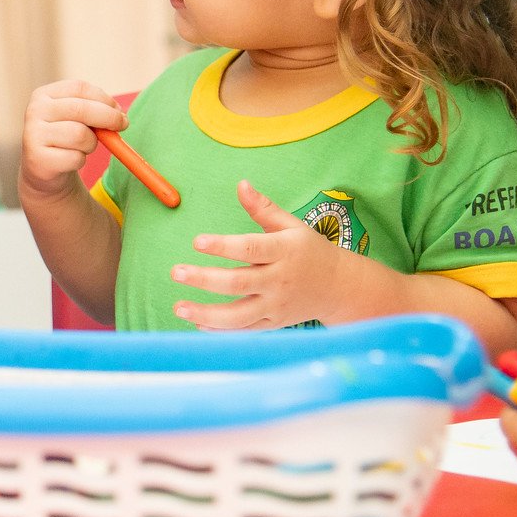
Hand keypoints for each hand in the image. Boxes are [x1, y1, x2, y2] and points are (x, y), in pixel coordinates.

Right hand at [19, 80, 124, 203]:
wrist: (42, 169)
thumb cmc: (64, 137)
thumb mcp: (76, 118)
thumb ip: (95, 110)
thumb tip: (120, 116)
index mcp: (43, 95)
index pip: (79, 88)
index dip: (104, 98)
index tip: (119, 110)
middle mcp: (34, 111)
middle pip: (81, 109)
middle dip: (109, 117)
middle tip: (123, 125)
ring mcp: (33, 135)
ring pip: (80, 135)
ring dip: (91, 143)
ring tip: (84, 147)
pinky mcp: (38, 159)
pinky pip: (75, 158)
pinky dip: (81, 161)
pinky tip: (70, 160)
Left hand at [170, 180, 355, 329]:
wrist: (340, 287)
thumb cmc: (308, 250)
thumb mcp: (291, 225)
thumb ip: (263, 208)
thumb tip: (240, 184)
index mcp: (284, 251)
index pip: (250, 248)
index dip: (223, 246)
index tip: (196, 241)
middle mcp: (279, 280)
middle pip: (239, 283)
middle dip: (205, 279)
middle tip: (176, 272)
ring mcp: (276, 306)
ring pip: (239, 315)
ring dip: (206, 314)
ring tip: (178, 307)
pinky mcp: (273, 324)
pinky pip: (244, 331)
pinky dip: (220, 331)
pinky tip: (196, 323)